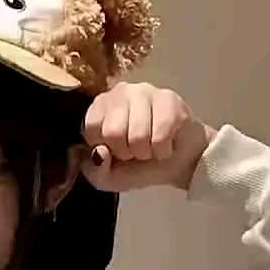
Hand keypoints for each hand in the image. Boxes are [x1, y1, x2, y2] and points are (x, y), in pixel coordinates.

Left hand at [81, 81, 216, 191]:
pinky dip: (162, 150)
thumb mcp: (107, 177)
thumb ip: (94, 170)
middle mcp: (120, 93)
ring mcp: (146, 92)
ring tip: (149, 148)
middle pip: (114, 131)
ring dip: (145, 152)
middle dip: (126, 151)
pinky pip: (161, 135)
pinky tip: (164, 145)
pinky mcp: (170, 100)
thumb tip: (100, 152)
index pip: (92, 126)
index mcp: (99, 107)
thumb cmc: (137, 166)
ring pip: (138, 134)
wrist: (176, 163)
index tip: (114, 150)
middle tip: (134, 151)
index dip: (105, 147)